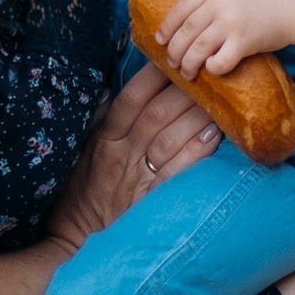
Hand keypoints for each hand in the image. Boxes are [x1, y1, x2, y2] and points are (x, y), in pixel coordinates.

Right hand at [43, 66, 220, 253]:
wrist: (72, 237)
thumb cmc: (78, 190)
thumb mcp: (81, 150)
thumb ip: (99, 121)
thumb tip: (113, 89)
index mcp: (103, 138)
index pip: (131, 99)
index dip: (153, 76)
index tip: (174, 57)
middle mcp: (122, 153)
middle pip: (158, 113)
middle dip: (185, 90)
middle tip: (209, 72)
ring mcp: (138, 177)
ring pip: (171, 138)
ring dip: (198, 116)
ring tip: (222, 99)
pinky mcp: (151, 199)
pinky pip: (177, 172)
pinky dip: (197, 152)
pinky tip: (216, 135)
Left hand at [156, 0, 294, 77]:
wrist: (294, 5)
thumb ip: (212, 1)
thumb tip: (188, 21)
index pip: (179, 9)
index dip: (166, 27)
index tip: (161, 40)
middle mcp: (218, 5)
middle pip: (184, 33)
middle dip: (174, 51)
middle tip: (173, 63)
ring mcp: (230, 23)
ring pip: (196, 49)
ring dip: (188, 65)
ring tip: (188, 73)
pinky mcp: (244, 42)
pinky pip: (219, 62)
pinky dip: (212, 68)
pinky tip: (214, 69)